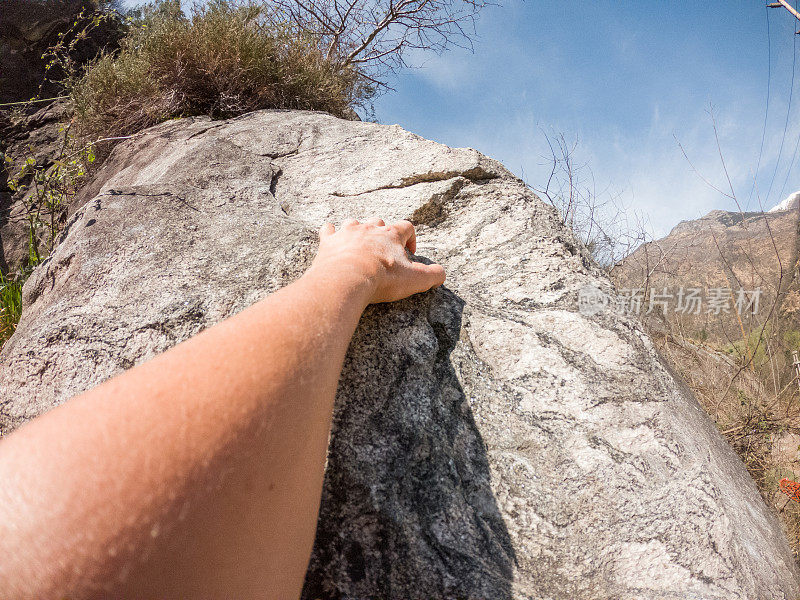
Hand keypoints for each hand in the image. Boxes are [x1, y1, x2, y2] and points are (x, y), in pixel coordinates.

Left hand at [310, 218, 445, 304]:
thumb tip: (442, 274)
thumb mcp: (415, 280)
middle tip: (384, 251)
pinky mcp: (329, 242)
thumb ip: (433, 275)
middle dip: (382, 233)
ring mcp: (347, 233)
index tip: (409, 252)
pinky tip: (332, 238)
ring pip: (355, 223)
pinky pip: (328, 230)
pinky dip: (330, 233)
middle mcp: (369, 229)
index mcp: (391, 235)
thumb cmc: (382, 278)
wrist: (346, 279)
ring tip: (360, 244)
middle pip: (379, 222)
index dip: (410, 237)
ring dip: (358, 231)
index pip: (406, 227)